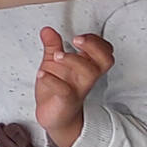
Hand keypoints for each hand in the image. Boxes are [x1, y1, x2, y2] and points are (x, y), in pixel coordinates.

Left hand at [33, 27, 111, 146]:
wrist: (54, 117)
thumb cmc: (58, 88)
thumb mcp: (53, 63)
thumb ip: (52, 46)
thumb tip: (47, 29)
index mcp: (87, 66)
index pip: (104, 51)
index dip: (96, 41)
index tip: (80, 36)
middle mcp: (87, 77)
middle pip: (104, 60)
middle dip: (93, 46)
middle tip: (76, 39)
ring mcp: (79, 89)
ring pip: (89, 73)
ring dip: (73, 60)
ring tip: (56, 56)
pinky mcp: (67, 101)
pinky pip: (65, 91)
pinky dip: (53, 80)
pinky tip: (41, 74)